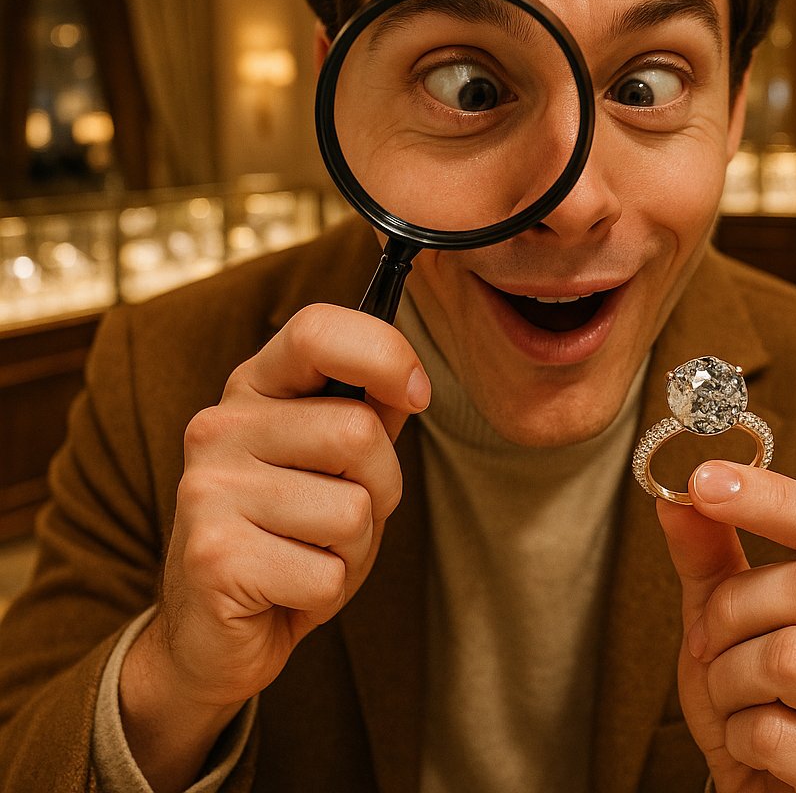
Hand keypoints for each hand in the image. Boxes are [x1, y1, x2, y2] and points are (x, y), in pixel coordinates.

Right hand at [120, 303, 429, 791]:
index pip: (317, 331)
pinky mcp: (214, 559)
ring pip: (352, 511)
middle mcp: (220, 428)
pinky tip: (285, 591)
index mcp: (253, 389)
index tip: (417, 393)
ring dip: (354, 548)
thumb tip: (409, 381)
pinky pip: (327, 575)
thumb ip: (366, 414)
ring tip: (308, 555)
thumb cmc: (290, 535)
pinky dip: (326, 592)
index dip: (384, 353)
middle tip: (340, 517)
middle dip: (380, 486)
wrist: (212, 635)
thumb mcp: (333, 463)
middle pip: (358, 432)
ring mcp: (209, 491)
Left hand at [657, 461, 795, 792]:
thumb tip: (677, 497)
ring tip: (736, 698)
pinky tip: (757, 748)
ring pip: (790, 657)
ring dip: (728, 677)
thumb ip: (710, 554)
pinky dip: (739, 735)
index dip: (773, 497)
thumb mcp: (728, 616)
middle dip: (732, 609)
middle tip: (706, 641)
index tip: (703, 481)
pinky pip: (775, 732)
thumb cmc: (762, 698)